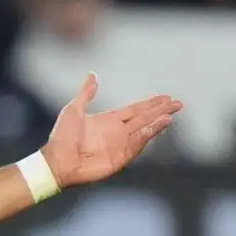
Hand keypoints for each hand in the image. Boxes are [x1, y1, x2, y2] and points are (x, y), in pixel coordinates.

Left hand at [41, 73, 183, 189]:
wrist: (57, 161)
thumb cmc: (61, 137)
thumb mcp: (73, 110)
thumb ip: (86, 93)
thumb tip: (92, 75)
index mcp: (108, 120)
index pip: (135, 110)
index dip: (150, 103)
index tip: (165, 97)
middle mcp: (117, 132)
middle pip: (144, 119)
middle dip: (161, 111)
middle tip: (178, 103)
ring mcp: (119, 146)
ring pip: (144, 131)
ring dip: (158, 123)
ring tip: (171, 114)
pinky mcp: (119, 159)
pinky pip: (137, 145)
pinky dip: (148, 135)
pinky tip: (159, 126)